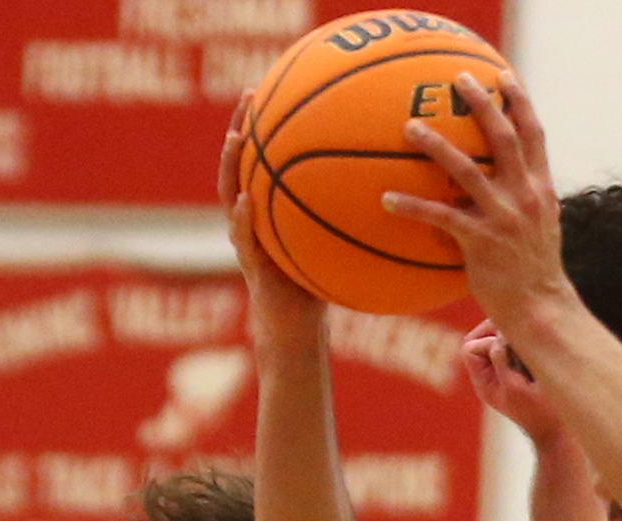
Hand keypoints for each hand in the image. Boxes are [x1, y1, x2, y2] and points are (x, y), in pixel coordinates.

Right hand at [222, 93, 325, 352]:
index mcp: (269, 209)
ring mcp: (246, 240)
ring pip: (229, 193)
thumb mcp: (334, 244)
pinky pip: (242, 238)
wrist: (297, 331)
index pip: (264, 158)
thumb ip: (346, 216)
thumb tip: (391, 187)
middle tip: (249, 94)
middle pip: (241, 163)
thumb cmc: (318, 287)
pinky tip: (243, 201)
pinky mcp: (251, 267)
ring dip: (230, 165)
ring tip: (235, 138)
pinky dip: (240, 219)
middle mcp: (252, 217)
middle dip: (242, 127)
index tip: (275, 88)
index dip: (266, 124)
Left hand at [380, 73, 571, 334]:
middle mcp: (524, 198)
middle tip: (456, 80)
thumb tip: (495, 185)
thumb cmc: (535, 276)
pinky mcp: (480, 243)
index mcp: (541, 191)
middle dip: (480, 104)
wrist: (542, 313)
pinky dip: (412, 207)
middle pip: (503, 137)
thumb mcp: (541, 231)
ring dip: (435, 145)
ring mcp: (503, 219)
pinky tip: (386, 199)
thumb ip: (523, 202)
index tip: (502, 75)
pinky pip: (441, 217)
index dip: (520, 102)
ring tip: (409, 127)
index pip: (534, 136)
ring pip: (466, 170)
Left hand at [464, 320, 565, 444]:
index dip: (487, 341)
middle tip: (519, 337)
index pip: (470, 348)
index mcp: (484, 382)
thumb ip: (501, 359)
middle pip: (482, 339)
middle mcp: (493, 374)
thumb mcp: (515, 386)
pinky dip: (525, 343)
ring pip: (501, 339)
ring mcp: (508, 370)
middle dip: (499, 333)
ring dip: (515, 339)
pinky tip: (537, 353)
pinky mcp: (524, 367)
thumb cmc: (539, 412)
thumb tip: (499, 334)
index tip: (508, 349)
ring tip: (530, 350)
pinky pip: (518, 345)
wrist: (561, 431)